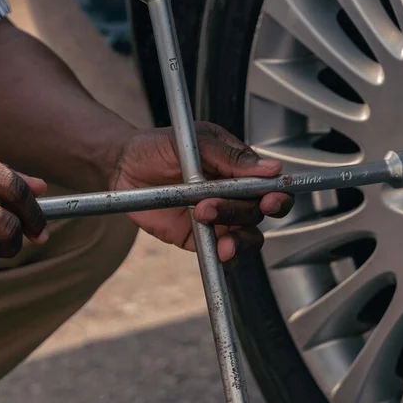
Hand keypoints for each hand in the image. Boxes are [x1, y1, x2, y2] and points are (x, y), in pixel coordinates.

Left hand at [108, 123, 293, 260]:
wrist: (125, 166)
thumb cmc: (159, 146)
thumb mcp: (196, 141)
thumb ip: (231, 156)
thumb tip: (271, 168)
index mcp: (239, 169)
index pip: (271, 186)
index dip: (276, 195)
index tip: (269, 199)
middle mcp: (233, 196)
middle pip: (257, 214)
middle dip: (239, 212)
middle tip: (210, 206)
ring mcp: (218, 219)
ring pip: (245, 237)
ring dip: (236, 239)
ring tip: (210, 227)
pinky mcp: (200, 238)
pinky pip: (222, 255)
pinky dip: (226, 260)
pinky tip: (219, 253)